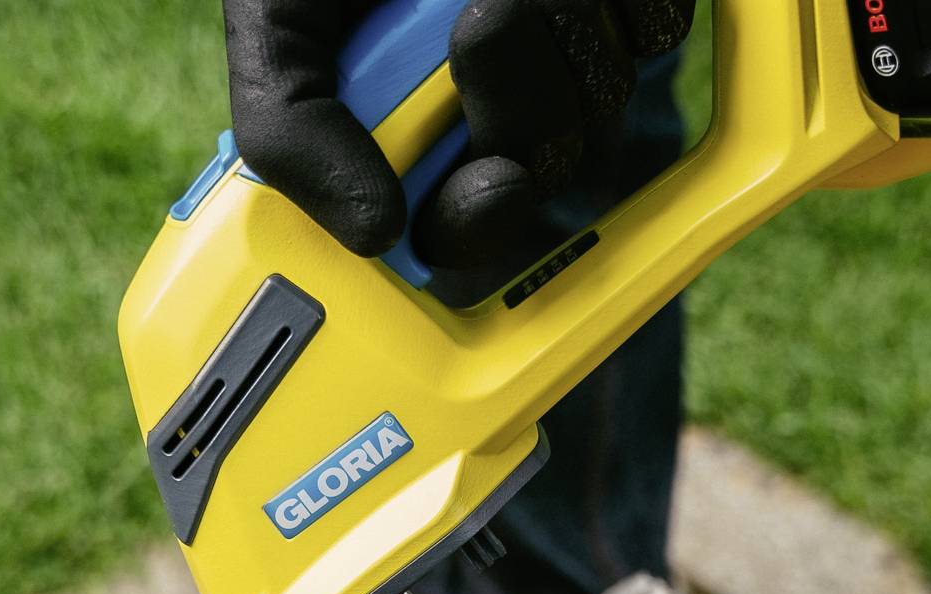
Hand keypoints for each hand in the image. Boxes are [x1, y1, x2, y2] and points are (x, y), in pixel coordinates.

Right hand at [226, 0, 693, 270]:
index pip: (459, 231)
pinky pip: (657, 29)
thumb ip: (289, 128)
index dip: (482, 227)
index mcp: (410, 136)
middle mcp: (490, 108)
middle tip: (481, 20)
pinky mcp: (622, 6)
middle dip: (520, 101)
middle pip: (547, 167)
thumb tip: (373, 233)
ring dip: (562, 33)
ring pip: (605, 100)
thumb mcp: (273, 19)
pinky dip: (624, 2)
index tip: (497, 184)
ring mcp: (563, 58)